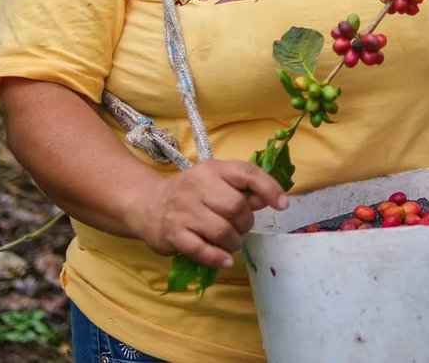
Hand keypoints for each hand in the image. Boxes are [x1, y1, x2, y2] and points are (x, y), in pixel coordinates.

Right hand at [133, 159, 287, 268]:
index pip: (246, 173)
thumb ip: (239, 189)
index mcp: (211, 169)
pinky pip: (203, 250)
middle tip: (240, 227)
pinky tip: (224, 259)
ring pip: (223, 231)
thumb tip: (266, 200)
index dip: (269, 188)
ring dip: (233, 242)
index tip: (282, 205)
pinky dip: (218, 257)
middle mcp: (197, 186)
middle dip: (246, 223)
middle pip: (237, 207)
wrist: (146, 204)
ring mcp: (184, 210)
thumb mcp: (213, 181)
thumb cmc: (188, 194)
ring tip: (229, 242)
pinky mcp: (174, 234)